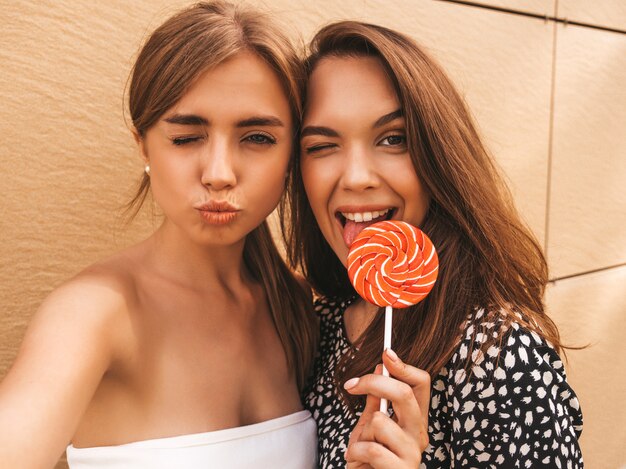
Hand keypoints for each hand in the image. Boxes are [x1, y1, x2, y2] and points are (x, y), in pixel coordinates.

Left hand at [343, 349, 429, 467]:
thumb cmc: (369, 460)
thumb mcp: (368, 426)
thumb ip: (376, 400)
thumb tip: (380, 368)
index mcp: (415, 419)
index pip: (421, 384)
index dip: (404, 366)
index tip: (385, 353)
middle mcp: (420, 434)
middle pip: (404, 393)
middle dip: (373, 383)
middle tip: (350, 385)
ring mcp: (413, 453)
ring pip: (380, 421)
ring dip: (361, 434)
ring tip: (360, 449)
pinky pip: (371, 448)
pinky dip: (356, 452)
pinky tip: (358, 461)